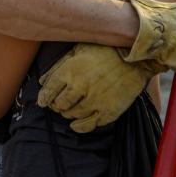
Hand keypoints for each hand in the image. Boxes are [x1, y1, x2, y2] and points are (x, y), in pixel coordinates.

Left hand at [38, 43, 163, 132]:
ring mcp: (95, 101)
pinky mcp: (109, 111)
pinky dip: (79, 126)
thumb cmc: (103, 50)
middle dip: (55, 105)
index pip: (49, 90)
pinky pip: (89, 125)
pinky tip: (76, 123)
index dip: (43, 98)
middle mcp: (80, 88)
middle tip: (56, 105)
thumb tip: (41, 81)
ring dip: (67, 113)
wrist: (134, 57)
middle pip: (59, 104)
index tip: (42, 102)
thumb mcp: (77, 51)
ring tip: (68, 110)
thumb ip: (57, 66)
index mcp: (70, 71)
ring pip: (72, 115)